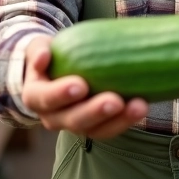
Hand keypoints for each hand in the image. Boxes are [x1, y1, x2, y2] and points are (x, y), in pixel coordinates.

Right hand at [22, 36, 147, 138]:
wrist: (55, 72)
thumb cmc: (47, 56)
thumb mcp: (38, 47)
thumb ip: (38, 50)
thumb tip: (43, 57)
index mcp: (35, 97)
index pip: (45, 99)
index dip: (61, 94)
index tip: (80, 85)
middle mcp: (53, 117)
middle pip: (74, 120)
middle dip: (95, 112)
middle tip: (115, 101)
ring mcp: (75, 124)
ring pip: (96, 130)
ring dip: (119, 120)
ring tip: (139, 106)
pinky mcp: (95, 126)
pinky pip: (111, 128)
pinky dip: (127, 120)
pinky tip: (143, 105)